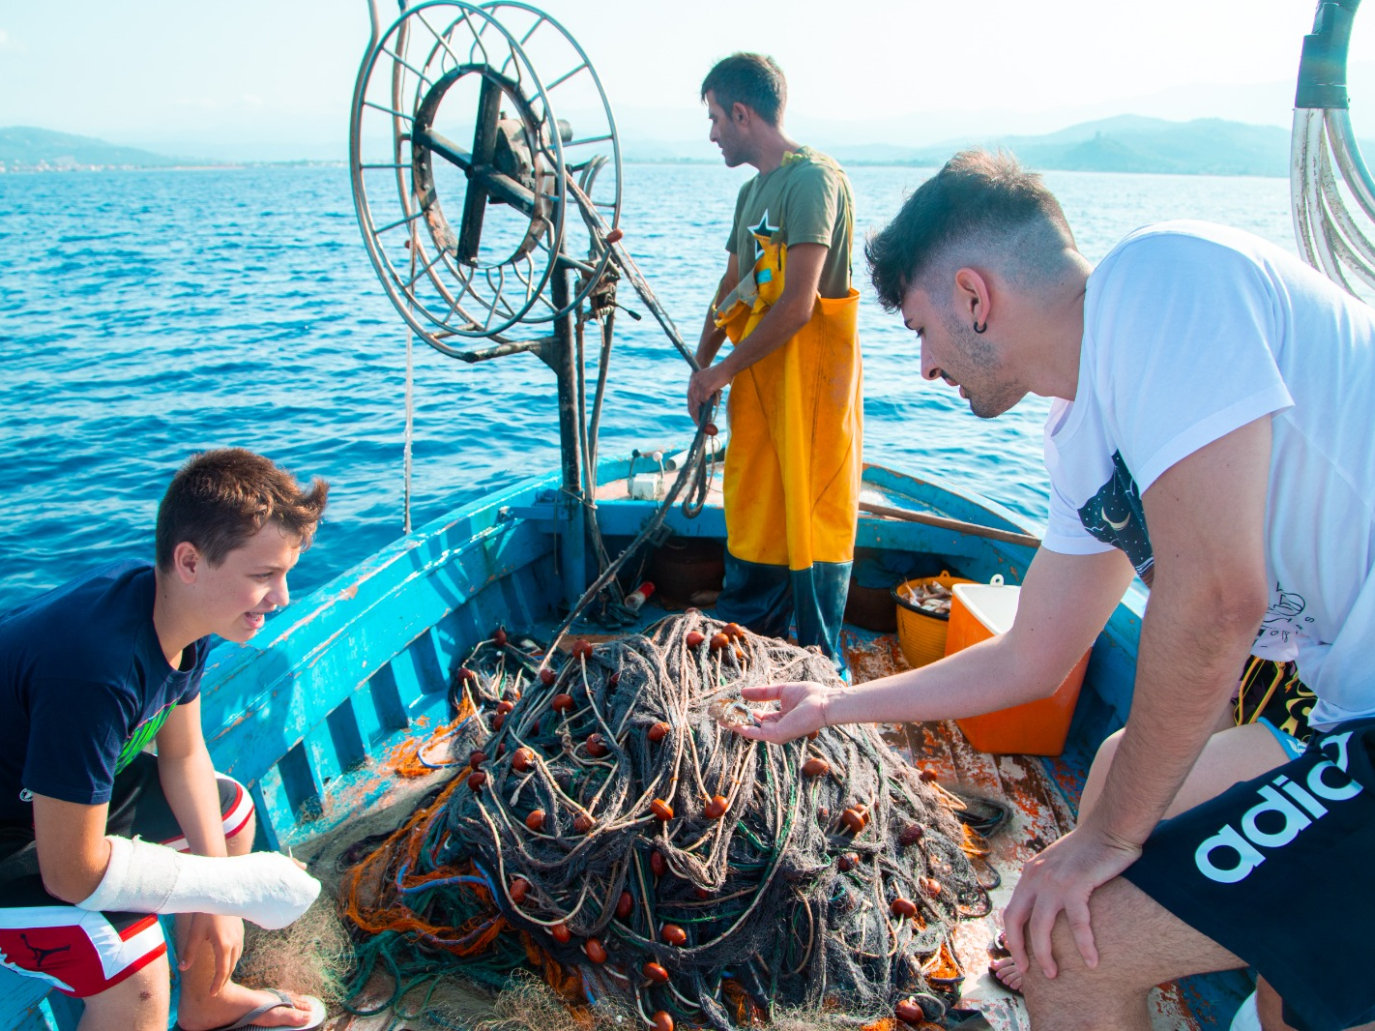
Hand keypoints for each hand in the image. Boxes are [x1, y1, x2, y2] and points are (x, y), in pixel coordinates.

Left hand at [177, 911, 243, 995]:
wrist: (221, 893)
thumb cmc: (206, 912)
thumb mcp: (195, 932)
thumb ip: (189, 951)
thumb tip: (182, 968)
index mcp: (223, 945)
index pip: (222, 971)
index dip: (217, 984)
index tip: (212, 994)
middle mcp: (234, 942)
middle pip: (231, 966)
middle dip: (223, 979)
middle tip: (215, 988)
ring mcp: (239, 936)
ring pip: (236, 958)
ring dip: (228, 968)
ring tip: (220, 975)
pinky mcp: (240, 930)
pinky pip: (238, 949)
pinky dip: (232, 958)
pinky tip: (226, 956)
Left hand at [687, 364, 727, 421]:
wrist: (727, 367)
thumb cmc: (721, 375)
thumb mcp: (710, 382)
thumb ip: (707, 392)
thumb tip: (708, 404)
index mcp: (693, 382)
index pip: (690, 400)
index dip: (693, 411)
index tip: (697, 420)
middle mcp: (694, 383)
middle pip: (692, 404)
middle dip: (696, 416)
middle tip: (700, 426)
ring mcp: (699, 385)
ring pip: (699, 403)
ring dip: (704, 413)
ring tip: (708, 421)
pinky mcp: (705, 388)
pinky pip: (706, 400)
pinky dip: (711, 404)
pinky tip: (716, 405)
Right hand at [726, 681, 833, 743]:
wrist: (823, 703)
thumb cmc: (809, 696)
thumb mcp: (781, 691)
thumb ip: (763, 692)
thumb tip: (743, 692)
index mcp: (779, 719)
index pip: (757, 718)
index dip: (743, 712)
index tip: (730, 706)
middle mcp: (776, 729)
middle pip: (751, 725)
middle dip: (735, 720)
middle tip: (718, 714)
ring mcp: (776, 734)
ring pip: (750, 730)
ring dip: (734, 724)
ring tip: (719, 717)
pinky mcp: (776, 735)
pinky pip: (755, 733)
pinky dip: (741, 727)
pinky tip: (730, 721)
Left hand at [1000, 823, 1140, 979]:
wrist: (1110, 828)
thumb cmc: (1090, 847)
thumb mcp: (1058, 862)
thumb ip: (1049, 880)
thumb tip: (1047, 903)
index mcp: (1031, 873)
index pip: (1012, 910)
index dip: (1012, 935)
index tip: (1019, 954)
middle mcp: (1036, 877)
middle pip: (1016, 921)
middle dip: (1020, 949)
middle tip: (1029, 972)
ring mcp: (1054, 881)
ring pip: (1041, 927)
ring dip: (1045, 955)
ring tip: (1054, 974)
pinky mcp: (1076, 884)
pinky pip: (1077, 923)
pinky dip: (1084, 945)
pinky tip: (1092, 961)